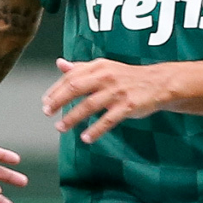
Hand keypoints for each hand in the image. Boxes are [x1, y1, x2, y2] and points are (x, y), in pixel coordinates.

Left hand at [42, 58, 173, 143]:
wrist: (157, 83)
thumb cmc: (127, 77)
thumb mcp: (104, 68)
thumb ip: (81, 68)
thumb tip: (59, 64)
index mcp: (98, 66)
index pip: (70, 77)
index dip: (55, 90)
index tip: (45, 101)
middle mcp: (106, 77)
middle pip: (75, 88)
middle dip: (58, 101)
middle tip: (47, 112)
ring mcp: (116, 92)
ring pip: (89, 105)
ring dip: (72, 117)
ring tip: (60, 127)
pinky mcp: (127, 106)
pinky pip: (108, 120)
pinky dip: (95, 130)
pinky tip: (85, 138)